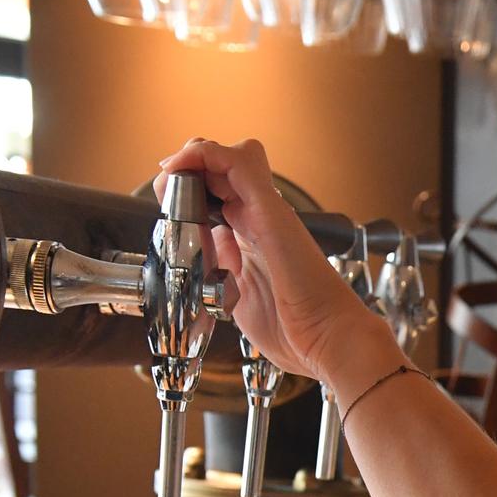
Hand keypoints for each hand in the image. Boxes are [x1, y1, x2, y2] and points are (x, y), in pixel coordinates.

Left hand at [152, 136, 396, 382]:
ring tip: (172, 178)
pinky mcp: (271, 210)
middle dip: (184, 170)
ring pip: (227, 155)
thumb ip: (220, 272)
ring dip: (191, 158)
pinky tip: (183, 168)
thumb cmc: (298, 332)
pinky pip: (237, 161)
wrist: (330, 342)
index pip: (217, 193)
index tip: (165, 205)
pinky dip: (204, 154)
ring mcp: (268, 212)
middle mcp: (263, 219)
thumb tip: (200, 260)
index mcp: (255, 238)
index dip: (186, 189)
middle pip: (219, 168)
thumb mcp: (238, 298)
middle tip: (167, 192)